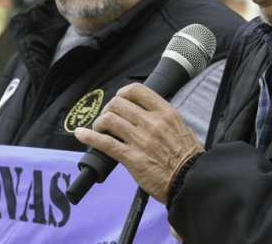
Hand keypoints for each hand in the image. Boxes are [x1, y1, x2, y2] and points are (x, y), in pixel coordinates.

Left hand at [75, 83, 203, 202]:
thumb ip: (163, 118)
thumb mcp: (182, 127)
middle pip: (118, 104)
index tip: (119, 99)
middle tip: (108, 118)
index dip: (122, 93)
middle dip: (109, 109)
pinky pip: (104, 143)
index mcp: (165, 113)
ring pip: (109, 120)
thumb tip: (146, 113)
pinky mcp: (131, 157)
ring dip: (99, 123)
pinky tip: (81, 134)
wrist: (190, 181)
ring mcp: (140, 140)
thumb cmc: (188, 158)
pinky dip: (89, 137)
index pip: (137, 90)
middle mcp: (151, 122)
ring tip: (100, 128)